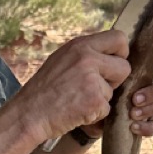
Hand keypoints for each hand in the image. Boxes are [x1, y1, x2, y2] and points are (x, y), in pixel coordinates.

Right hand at [17, 29, 130, 144]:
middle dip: (116, 81)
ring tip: (77, 101)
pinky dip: (94, 115)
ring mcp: (91, 79)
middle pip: (124, 67)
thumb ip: (85, 55)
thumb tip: (110, 56)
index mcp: (80, 45)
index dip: (121, 54)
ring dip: (100, 100)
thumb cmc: (43, 91)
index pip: (119, 38)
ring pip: (114, 91)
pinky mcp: (94, 100)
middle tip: (96, 88)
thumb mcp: (62, 60)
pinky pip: (106, 109)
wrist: (28, 114)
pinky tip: (77, 112)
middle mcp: (87, 58)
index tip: (112, 65)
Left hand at [83, 43, 152, 138]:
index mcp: (141, 65)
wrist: (82, 111)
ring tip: (131, 112)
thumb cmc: (90, 82)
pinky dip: (149, 126)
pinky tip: (133, 126)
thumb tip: (122, 43)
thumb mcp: (96, 63)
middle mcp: (150, 81)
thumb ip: (109, 52)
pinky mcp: (146, 119)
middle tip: (135, 98)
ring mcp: (150, 100)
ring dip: (152, 107)